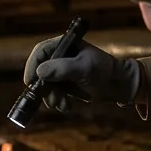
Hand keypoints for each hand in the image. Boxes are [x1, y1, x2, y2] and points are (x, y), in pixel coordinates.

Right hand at [24, 37, 141, 111]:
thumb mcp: (84, 68)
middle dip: (43, 88)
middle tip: (51, 100)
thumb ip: (63, 68)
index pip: (40, 52)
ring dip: (50, 97)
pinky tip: (66, 106)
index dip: (32, 66)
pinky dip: (56, 101)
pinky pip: (51, 93)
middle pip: (39, 71)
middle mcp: (60, 57)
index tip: (31, 82)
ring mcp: (60, 71)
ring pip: (44, 85)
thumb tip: (40, 72)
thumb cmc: (105, 72)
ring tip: (62, 104)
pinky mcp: (63, 84)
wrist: (118, 86)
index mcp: (65, 45)